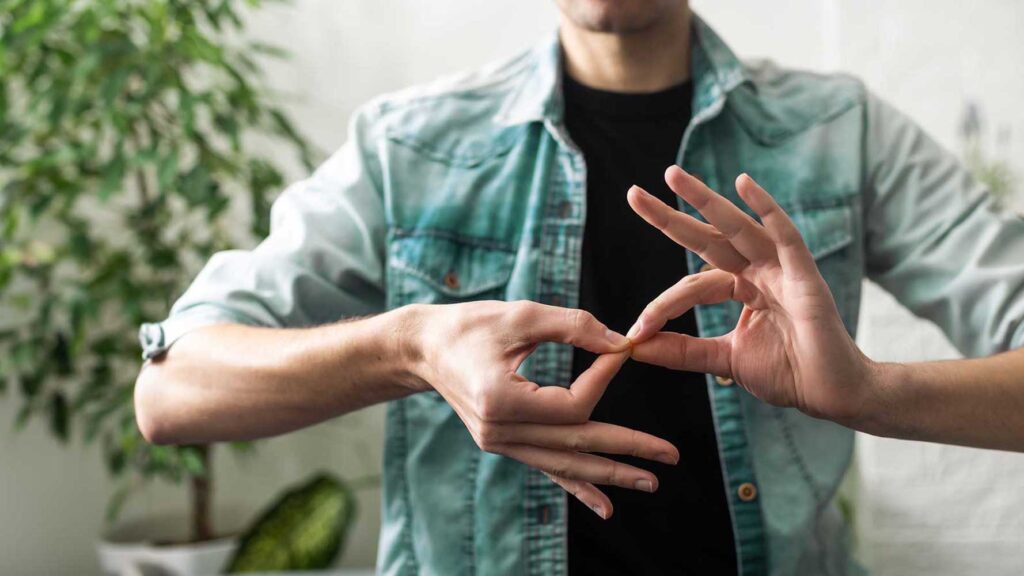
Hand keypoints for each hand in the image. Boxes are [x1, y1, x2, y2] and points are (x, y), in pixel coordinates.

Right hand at [409, 300, 678, 518]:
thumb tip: (622, 343)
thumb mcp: (522, 315)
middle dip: (626, 449)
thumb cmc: (470, 325)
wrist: (424, 348)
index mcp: (501, 401)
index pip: (572, 404)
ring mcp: (500, 443)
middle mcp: (500, 431)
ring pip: (565, 464)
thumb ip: (574, 326)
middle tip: (670, 455)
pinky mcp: (503, 444)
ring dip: (609, 474)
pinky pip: (547, 468)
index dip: (604, 377)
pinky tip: (606, 506)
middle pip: (576, 445)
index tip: (623, 350)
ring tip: (650, 481)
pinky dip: (577, 486)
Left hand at [625, 166, 876, 425]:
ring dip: (704, 200)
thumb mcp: (722, 359)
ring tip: (671, 176)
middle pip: (707, 237)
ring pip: (736, 227)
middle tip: (633, 194)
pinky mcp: (804, 276)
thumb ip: (682, 351)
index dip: (663, 306)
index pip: (692, 285)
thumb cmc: (788, 373)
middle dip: (670, 216)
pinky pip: (784, 236)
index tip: (637, 331)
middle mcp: (759, 271)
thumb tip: (634, 346)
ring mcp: (782, 269)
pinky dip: (766, 208)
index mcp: (742, 287)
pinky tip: (742, 183)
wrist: (830, 394)